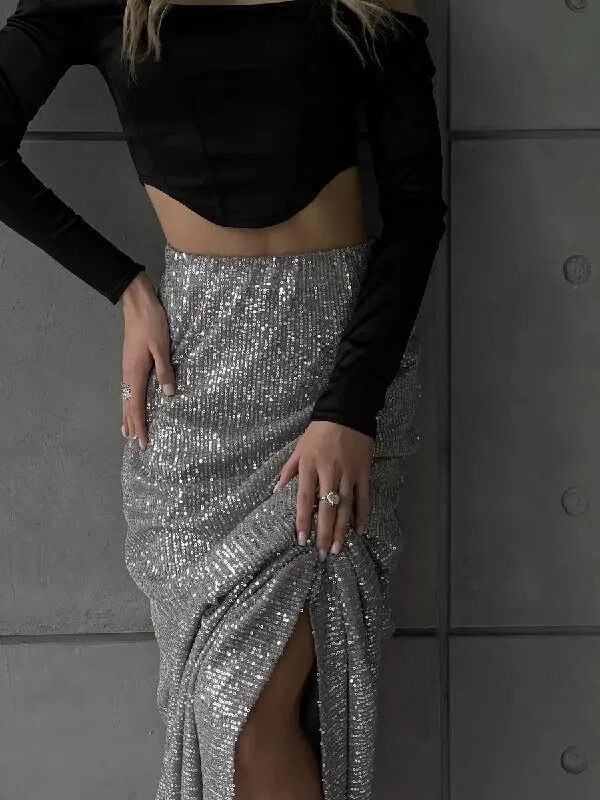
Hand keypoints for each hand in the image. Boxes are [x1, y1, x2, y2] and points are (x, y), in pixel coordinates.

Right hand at [119, 272, 175, 449]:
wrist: (137, 305)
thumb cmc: (152, 324)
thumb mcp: (162, 347)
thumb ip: (165, 370)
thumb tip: (168, 394)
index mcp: (136, 373)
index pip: (137, 406)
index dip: (140, 425)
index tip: (142, 442)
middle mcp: (128, 374)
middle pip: (128, 406)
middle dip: (132, 425)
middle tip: (135, 443)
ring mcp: (127, 368)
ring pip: (126, 398)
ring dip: (128, 416)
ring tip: (127, 431)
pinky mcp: (129, 363)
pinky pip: (128, 389)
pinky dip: (128, 402)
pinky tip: (131, 403)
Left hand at [273, 420, 373, 559]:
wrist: (347, 412)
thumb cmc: (318, 432)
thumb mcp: (298, 448)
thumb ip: (288, 471)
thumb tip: (275, 492)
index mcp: (310, 466)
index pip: (304, 499)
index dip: (303, 521)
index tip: (301, 540)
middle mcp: (329, 472)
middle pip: (327, 508)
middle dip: (324, 533)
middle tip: (323, 554)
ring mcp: (349, 473)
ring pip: (346, 507)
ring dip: (342, 530)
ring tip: (338, 549)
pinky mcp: (364, 472)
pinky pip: (364, 497)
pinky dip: (363, 514)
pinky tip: (360, 530)